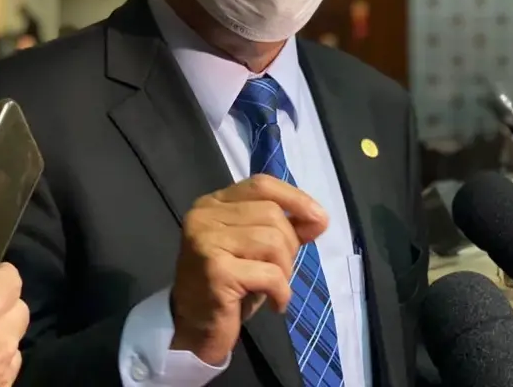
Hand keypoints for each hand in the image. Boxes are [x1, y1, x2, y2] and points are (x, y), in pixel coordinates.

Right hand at [170, 174, 327, 364]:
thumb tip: (319, 218)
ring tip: (275, 287)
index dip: (295, 197)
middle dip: (290, 244)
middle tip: (281, 271)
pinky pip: (269, 274)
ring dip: (285, 269)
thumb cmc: (230, 286)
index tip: (319, 218)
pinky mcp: (215, 270)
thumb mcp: (258, 249)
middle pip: (271, 213)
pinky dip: (282, 292)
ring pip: (272, 241)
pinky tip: (275, 304)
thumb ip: (284, 228)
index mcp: (214, 203)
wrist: (193, 328)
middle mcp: (205, 215)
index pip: (261, 184)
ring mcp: (207, 240)